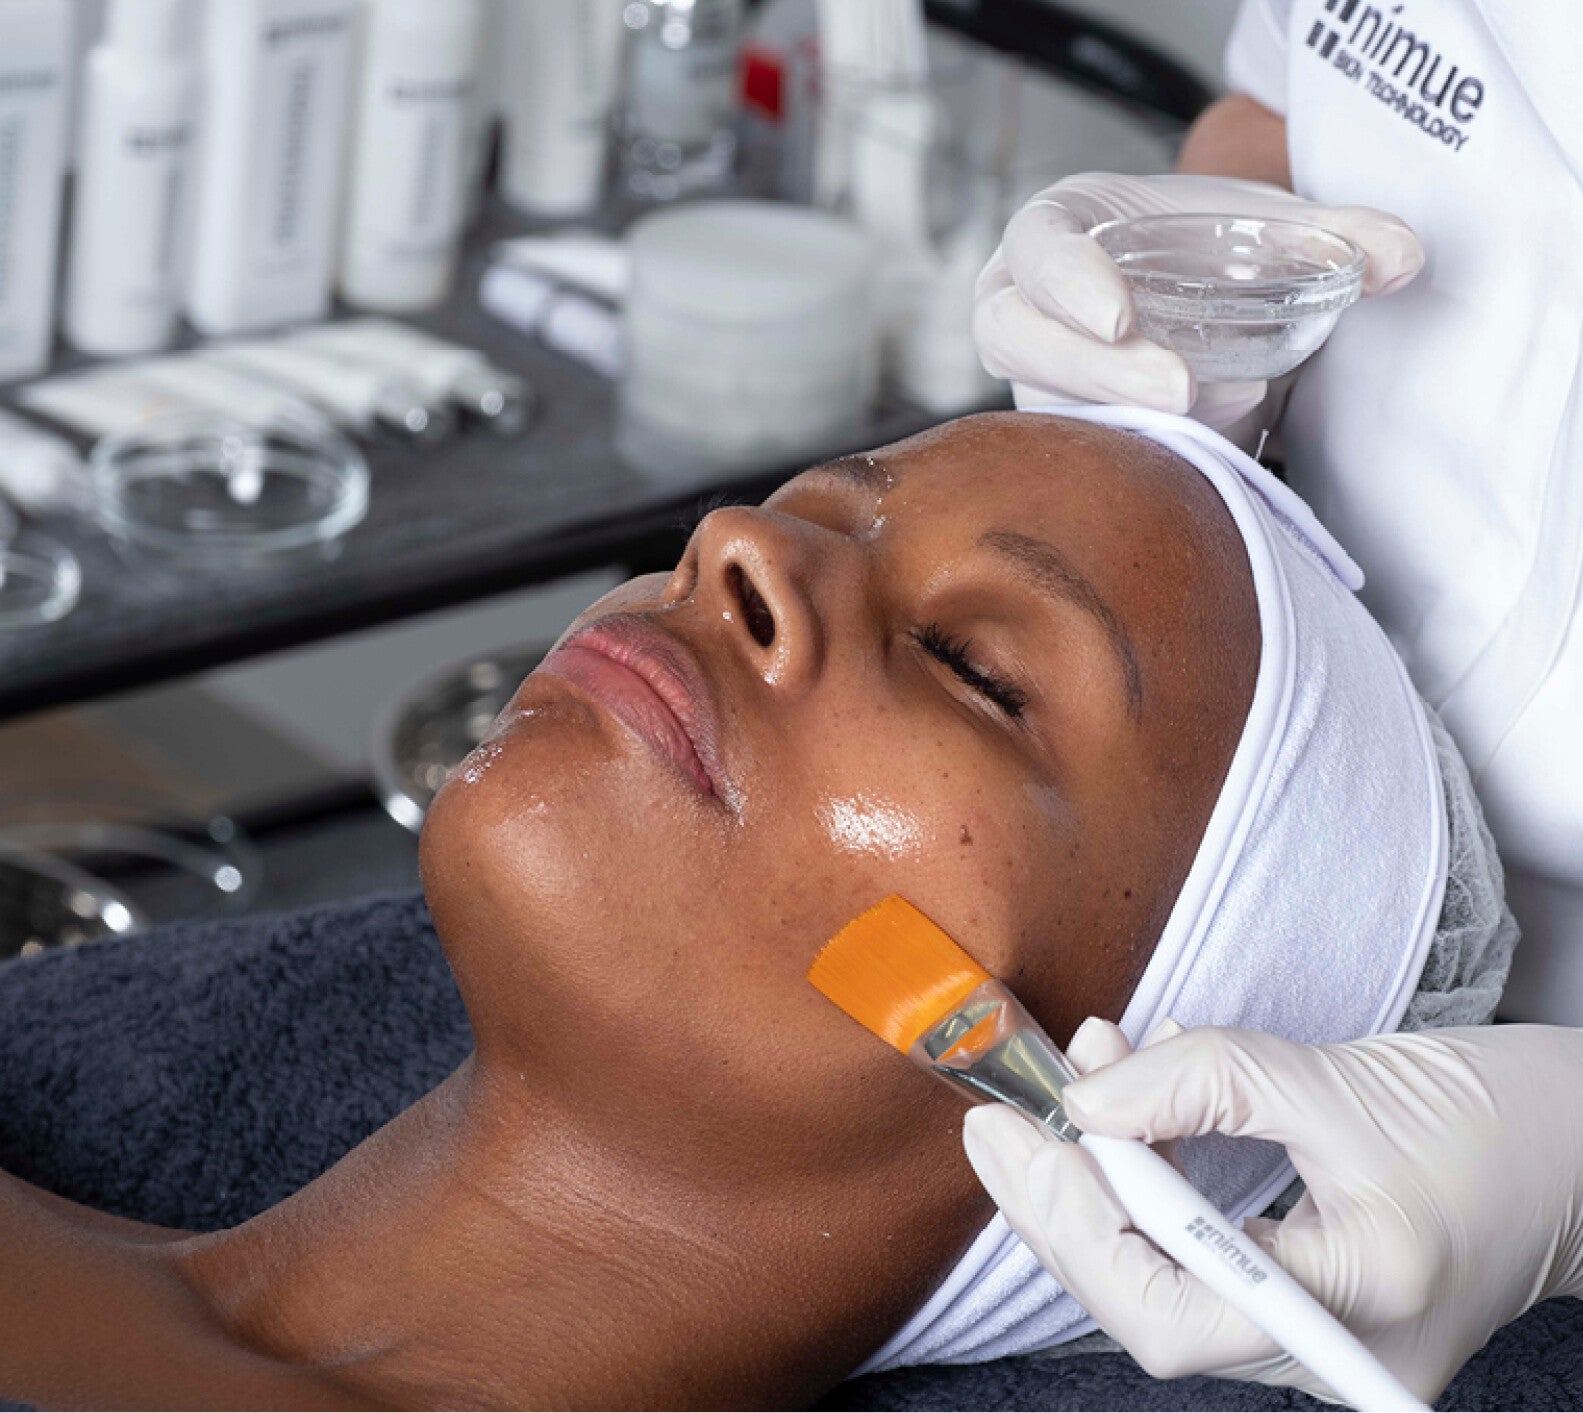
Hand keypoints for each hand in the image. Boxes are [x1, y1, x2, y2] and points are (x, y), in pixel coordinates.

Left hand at [962, 1019, 1582, 1404]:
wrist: (1578, 1150)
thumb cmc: (1495, 1120)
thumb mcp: (1337, 1078)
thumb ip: (1206, 1081)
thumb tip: (1085, 1099)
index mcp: (1353, 1313)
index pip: (1167, 1312)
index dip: (1074, 1223)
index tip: (1017, 1132)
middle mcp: (1328, 1356)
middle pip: (1148, 1309)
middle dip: (1059, 1212)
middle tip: (997, 1126)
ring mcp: (1315, 1344)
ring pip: (1162, 1287)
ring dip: (1094, 1193)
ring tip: (1051, 1106)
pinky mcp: (1304, 1308)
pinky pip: (1195, 1264)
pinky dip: (1144, 1196)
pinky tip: (1120, 1124)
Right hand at [972, 173, 1424, 430]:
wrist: (1199, 303)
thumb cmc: (1203, 249)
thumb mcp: (1263, 229)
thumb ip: (1334, 235)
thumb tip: (1402, 258)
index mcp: (1055, 232)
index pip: (1034, 249)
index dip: (1064, 281)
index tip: (1120, 316)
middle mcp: (1025, 307)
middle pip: (1019, 340)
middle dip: (1092, 370)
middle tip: (1177, 390)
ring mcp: (1036, 378)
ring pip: (1043, 406)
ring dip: (1118, 416)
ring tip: (1208, 417)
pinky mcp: (1062, 431)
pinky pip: (1078, 450)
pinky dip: (1137, 451)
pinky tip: (1197, 450)